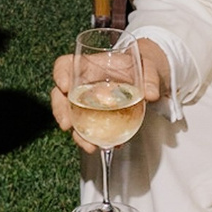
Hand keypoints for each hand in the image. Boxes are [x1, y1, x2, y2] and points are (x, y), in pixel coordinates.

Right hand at [50, 38, 169, 152]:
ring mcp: (86, 103)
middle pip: (60, 95)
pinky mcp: (94, 118)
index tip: (64, 86)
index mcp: (88, 65)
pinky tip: (108, 145)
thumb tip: (151, 94)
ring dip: (77, 133)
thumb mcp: (148, 67)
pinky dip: (94, 140)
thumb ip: (150, 77)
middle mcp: (82, 84)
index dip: (60, 74)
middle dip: (60, 111)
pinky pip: (88, 130)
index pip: (65, 65)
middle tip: (67, 125)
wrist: (145, 82)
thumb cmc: (140, 68)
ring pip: (71, 117)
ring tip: (89, 146)